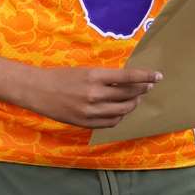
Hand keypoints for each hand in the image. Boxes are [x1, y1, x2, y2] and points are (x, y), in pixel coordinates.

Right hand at [23, 66, 161, 128]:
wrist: (37, 90)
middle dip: (142, 90)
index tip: (158, 76)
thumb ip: (104, 78)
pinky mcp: (86, 123)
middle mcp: (95, 94)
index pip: (128, 77)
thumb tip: (128, 82)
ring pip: (123, 109)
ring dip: (133, 103)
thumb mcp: (83, 71)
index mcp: (93, 76)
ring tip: (135, 99)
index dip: (145, 76)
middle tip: (148, 87)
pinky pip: (112, 122)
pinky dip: (120, 116)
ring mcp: (91, 111)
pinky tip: (120, 110)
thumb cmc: (60, 77)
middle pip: (129, 94)